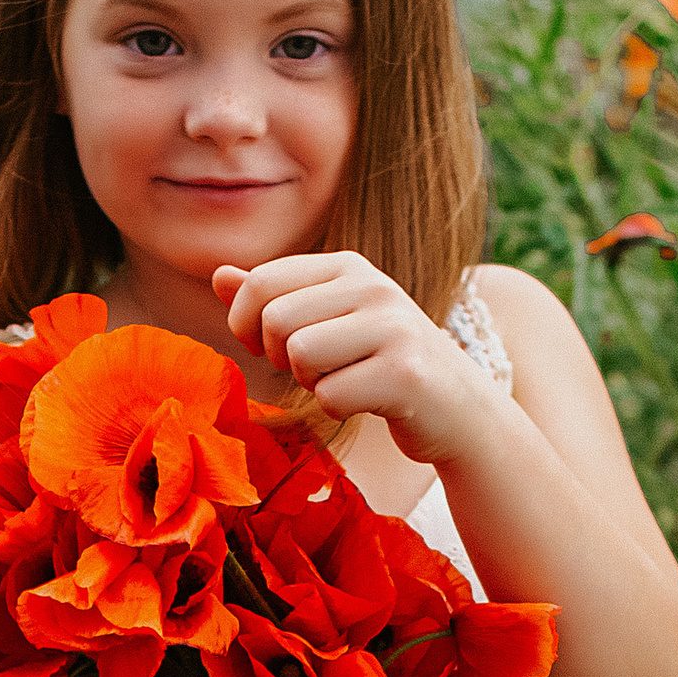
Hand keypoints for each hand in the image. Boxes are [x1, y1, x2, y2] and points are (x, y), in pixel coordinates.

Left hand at [215, 252, 498, 467]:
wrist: (458, 408)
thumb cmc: (383, 364)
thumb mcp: (330, 320)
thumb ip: (276, 298)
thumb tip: (219, 275)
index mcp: (348, 267)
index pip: (262, 282)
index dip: (247, 324)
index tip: (272, 348)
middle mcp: (372, 286)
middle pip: (276, 321)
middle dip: (283, 358)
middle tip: (314, 371)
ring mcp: (393, 327)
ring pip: (301, 355)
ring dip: (311, 384)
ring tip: (343, 381)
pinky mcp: (404, 373)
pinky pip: (330, 395)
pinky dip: (337, 409)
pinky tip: (367, 401)